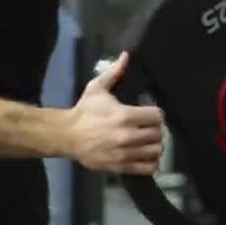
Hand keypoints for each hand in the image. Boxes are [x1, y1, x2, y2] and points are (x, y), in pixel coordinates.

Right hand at [69, 52, 163, 174]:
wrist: (67, 135)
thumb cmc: (84, 111)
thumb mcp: (97, 88)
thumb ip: (114, 72)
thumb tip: (126, 56)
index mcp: (125, 115)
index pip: (157, 116)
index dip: (156, 113)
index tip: (150, 113)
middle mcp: (127, 135)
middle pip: (158, 134)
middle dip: (156, 129)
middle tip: (150, 127)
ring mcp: (125, 153)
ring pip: (155, 151)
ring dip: (155, 145)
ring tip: (149, 141)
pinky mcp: (121, 166)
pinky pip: (147, 168)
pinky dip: (151, 163)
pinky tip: (146, 155)